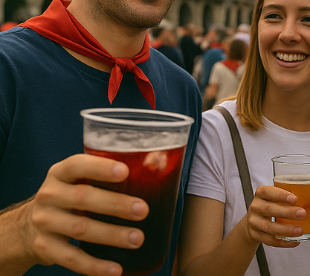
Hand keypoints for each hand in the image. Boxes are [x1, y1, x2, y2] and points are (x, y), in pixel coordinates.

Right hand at [19, 154, 148, 275]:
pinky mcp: (45, 247)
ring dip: (112, 235)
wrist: (30, 225)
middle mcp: (49, 195)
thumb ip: (106, 177)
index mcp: (61, 173)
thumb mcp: (78, 181)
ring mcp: (45, 222)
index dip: (100, 168)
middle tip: (143, 210)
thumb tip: (158, 168)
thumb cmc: (70, 197)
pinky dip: (95, 265)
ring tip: (137, 239)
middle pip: (83, 198)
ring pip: (80, 228)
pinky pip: (71, 258)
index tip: (125, 172)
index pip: (78, 165)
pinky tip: (115, 269)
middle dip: (116, 205)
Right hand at [242, 186, 308, 247]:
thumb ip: (298, 198)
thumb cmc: (272, 205)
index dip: (281, 195)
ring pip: (269, 227)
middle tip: (303, 214)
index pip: (268, 192)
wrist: (254, 220)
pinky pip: (269, 241)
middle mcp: (255, 206)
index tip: (295, 198)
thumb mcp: (280, 199)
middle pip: (269, 209)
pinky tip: (294, 242)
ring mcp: (254, 222)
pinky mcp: (255, 235)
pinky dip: (283, 242)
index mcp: (262, 193)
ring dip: (286, 230)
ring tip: (300, 230)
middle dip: (287, 212)